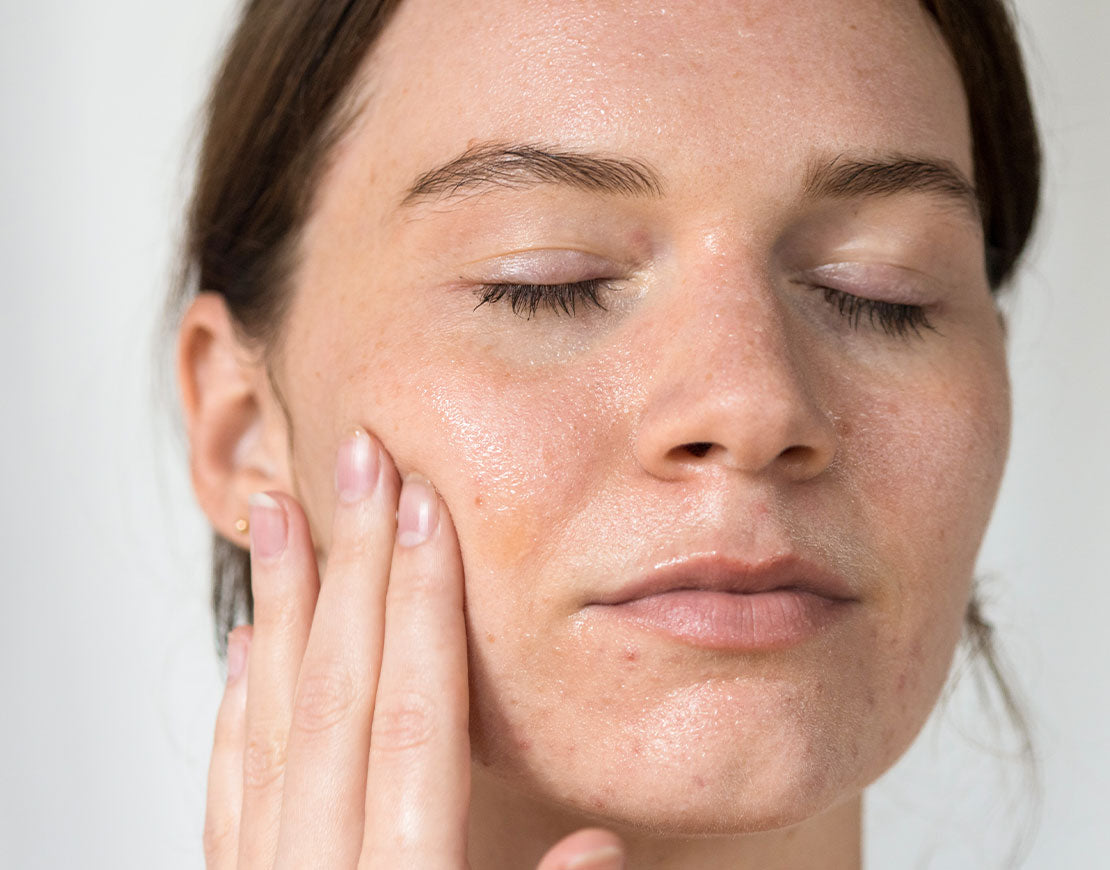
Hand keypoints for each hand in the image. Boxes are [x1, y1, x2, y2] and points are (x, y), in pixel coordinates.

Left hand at [203, 428, 625, 868]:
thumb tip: (599, 841)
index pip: (416, 716)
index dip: (425, 604)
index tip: (425, 509)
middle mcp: (321, 869)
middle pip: (339, 691)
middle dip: (355, 563)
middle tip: (358, 461)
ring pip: (270, 719)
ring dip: (281, 604)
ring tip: (277, 512)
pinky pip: (228, 784)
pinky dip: (236, 704)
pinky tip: (239, 642)